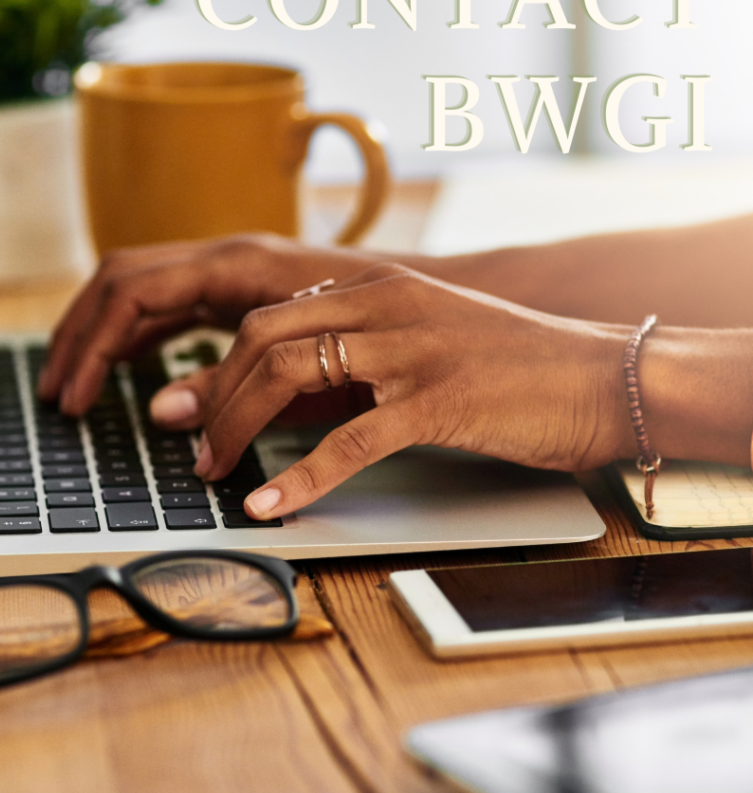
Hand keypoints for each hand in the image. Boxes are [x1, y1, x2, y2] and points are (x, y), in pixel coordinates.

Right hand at [38, 234, 389, 413]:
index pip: (132, 292)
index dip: (93, 346)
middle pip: (120, 280)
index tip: (73, 397)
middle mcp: (224, 256)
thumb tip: (161, 412)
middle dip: (79, 334)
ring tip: (73, 383)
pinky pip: (167, 302)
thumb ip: (232, 385)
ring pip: (137, 286)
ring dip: (98, 332)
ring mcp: (229, 269)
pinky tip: (124, 366)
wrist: (428, 303)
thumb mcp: (305, 367)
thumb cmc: (380, 327)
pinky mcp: (238, 290)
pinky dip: (135, 333)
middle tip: (55, 393)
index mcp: (235, 264)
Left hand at [152, 265, 634, 518]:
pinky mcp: (437, 400)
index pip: (270, 316)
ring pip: (290, 374)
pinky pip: (348, 441)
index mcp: (377, 287)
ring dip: (236, 426)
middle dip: (213, 394)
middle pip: (263, 338)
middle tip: (188, 442)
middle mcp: (385, 304)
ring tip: (212, 469)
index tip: (188, 403)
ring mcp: (410, 349)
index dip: (219, 364)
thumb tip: (299, 387)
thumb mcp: (427, 339)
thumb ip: (364, 350)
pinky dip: (298, 477)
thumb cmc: (516, 365)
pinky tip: (269, 505)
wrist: (604, 375)